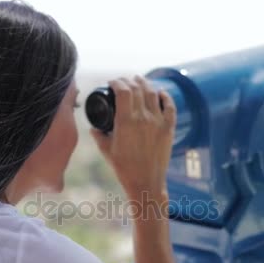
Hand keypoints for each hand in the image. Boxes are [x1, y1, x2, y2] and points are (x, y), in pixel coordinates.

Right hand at [90, 75, 175, 203]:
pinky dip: (165, 96)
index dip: (117, 82)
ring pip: (153, 93)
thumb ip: (98, 136)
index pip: (123, 91)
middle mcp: (143, 118)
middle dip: (128, 80)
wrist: (146, 182)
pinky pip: (170, 107)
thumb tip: (93, 127)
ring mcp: (158, 122)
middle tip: (123, 80)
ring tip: (139, 80)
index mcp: (126, 121)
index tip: (112, 82)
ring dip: (145, 83)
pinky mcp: (168, 129)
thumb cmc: (124, 168)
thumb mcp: (106, 150)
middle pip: (137, 88)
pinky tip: (161, 92)